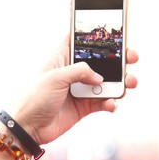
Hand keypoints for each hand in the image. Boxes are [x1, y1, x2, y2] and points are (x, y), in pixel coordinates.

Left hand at [13, 35, 138, 144]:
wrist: (27, 128)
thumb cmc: (34, 97)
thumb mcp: (55, 77)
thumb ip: (80, 71)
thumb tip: (100, 76)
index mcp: (62, 58)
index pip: (79, 41)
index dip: (93, 35)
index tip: (112, 32)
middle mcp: (73, 72)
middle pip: (100, 61)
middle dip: (117, 59)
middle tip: (132, 57)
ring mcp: (80, 89)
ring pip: (106, 82)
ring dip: (120, 82)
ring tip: (130, 82)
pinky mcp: (84, 106)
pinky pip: (103, 102)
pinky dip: (110, 103)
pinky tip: (111, 104)